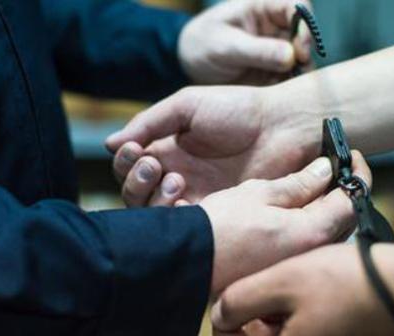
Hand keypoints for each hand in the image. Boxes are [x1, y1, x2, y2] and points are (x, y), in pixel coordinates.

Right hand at [106, 84, 322, 206]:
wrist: (282, 127)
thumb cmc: (237, 109)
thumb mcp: (186, 106)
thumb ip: (150, 122)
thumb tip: (111, 144)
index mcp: (167, 150)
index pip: (130, 166)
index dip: (125, 162)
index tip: (136, 150)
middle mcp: (176, 175)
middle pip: (135, 192)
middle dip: (135, 182)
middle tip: (153, 166)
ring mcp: (195, 196)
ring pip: (154, 212)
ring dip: (154, 198)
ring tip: (177, 179)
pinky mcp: (215, 214)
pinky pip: (184, 226)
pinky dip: (175, 217)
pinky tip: (185, 200)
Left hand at [179, 0, 312, 84]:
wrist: (193, 64)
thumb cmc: (204, 44)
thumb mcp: (226, 46)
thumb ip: (257, 51)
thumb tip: (291, 56)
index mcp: (264, 8)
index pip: (296, 7)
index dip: (305, 26)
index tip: (301, 50)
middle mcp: (278, 27)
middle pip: (305, 36)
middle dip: (305, 55)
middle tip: (298, 74)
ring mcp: (280, 51)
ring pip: (303, 60)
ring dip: (301, 76)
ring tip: (292, 93)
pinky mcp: (278, 72)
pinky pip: (292, 80)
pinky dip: (292, 91)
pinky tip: (284, 103)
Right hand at [201, 152, 370, 293]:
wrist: (187, 259)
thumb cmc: (217, 227)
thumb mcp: (257, 194)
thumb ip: (297, 184)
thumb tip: (325, 171)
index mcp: (309, 232)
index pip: (351, 200)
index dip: (357, 174)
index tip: (354, 157)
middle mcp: (308, 253)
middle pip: (341, 218)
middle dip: (342, 191)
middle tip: (333, 169)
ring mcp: (295, 262)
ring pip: (324, 230)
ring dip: (324, 207)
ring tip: (312, 185)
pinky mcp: (280, 266)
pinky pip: (306, 242)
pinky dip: (306, 222)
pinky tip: (290, 211)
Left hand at [211, 243, 393, 335]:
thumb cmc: (344, 282)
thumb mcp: (281, 281)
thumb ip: (239, 301)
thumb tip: (218, 316)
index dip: (228, 325)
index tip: (233, 305)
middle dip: (257, 319)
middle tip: (272, 291)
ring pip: (285, 333)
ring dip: (279, 316)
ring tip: (296, 289)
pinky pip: (307, 330)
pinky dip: (301, 316)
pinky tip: (313, 295)